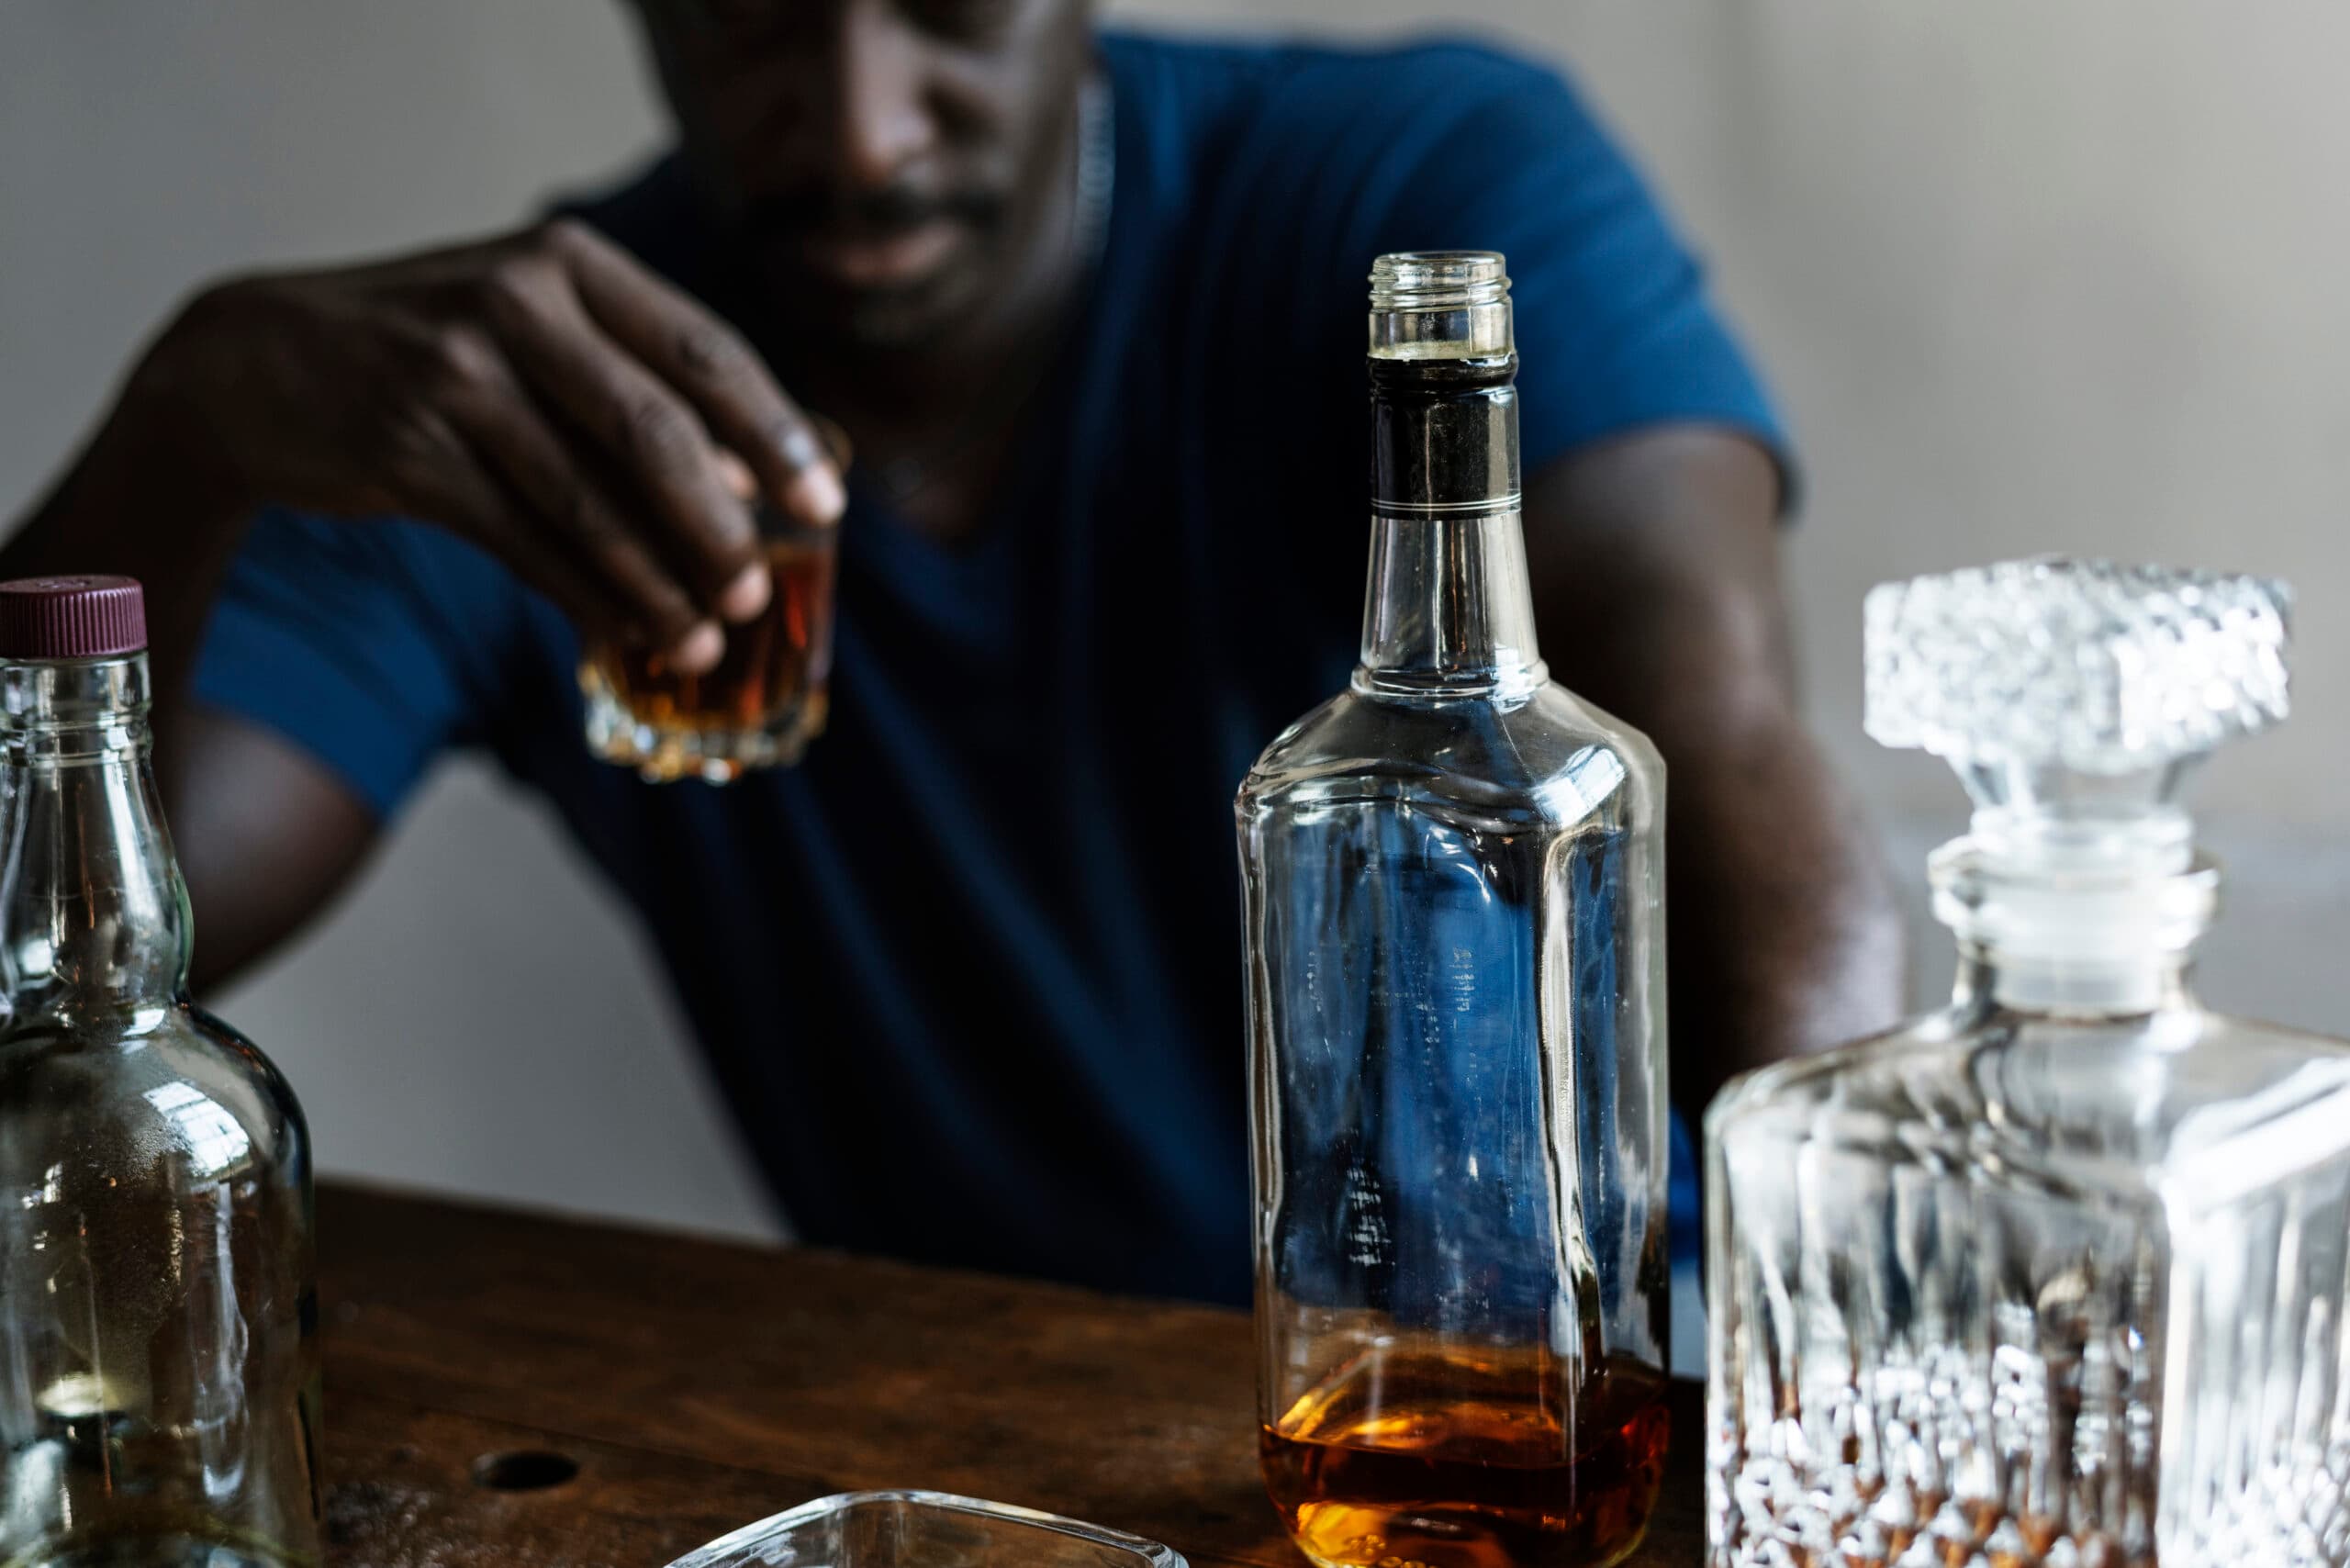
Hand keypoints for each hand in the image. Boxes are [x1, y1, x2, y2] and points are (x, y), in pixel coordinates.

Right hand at [130, 218, 842, 671]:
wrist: (253, 366)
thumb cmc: (428, 352)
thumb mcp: (531, 331)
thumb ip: (635, 389)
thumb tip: (752, 489)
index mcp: (568, 262)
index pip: (702, 350)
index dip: (773, 434)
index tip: (824, 506)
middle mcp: (516, 302)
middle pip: (655, 429)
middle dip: (719, 524)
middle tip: (758, 592)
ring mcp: (456, 375)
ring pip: (589, 498)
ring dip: (657, 582)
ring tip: (705, 639)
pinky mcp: (409, 450)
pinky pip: (526, 541)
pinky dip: (586, 597)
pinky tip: (627, 637)